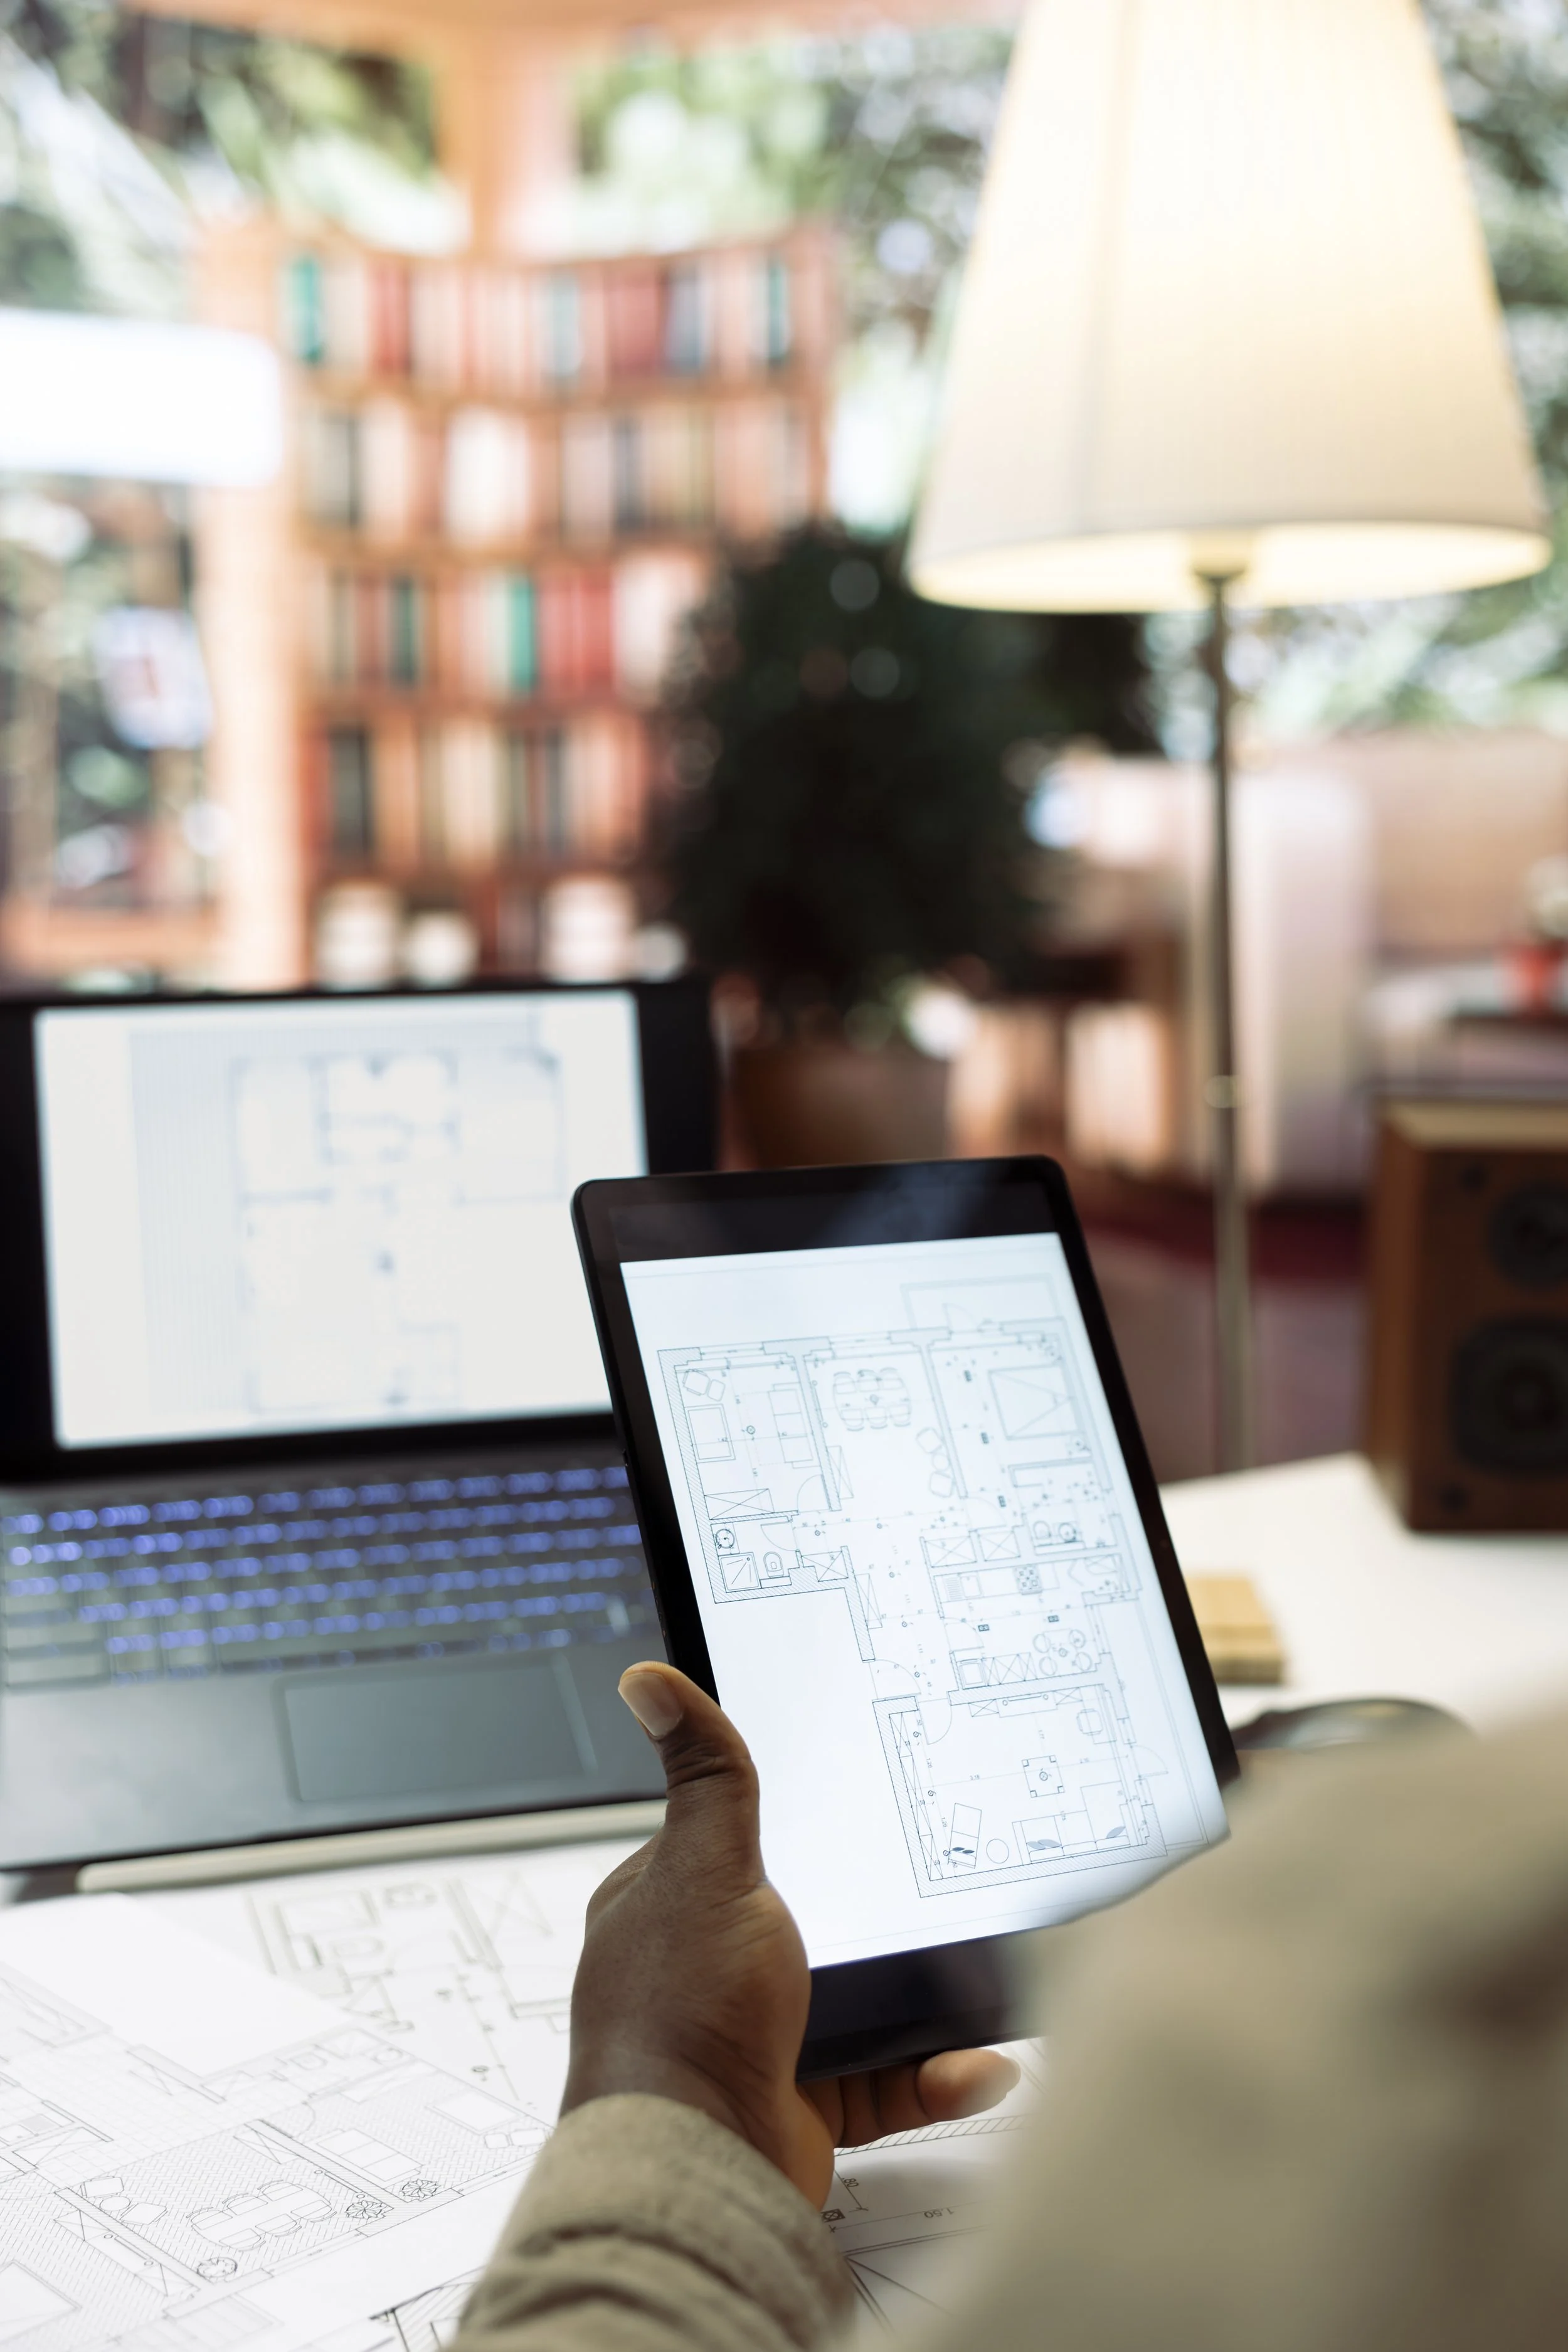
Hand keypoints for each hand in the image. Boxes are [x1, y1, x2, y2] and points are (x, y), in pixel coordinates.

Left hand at [561, 1660, 1018, 2207]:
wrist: (694, 2167)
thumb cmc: (680, 2018)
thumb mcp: (706, 1867)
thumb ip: (706, 1777)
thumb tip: (650, 1681)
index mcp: (671, 1904)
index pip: (741, 1843)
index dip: (805, 1828)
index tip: (875, 1813)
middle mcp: (709, 1971)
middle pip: (816, 1924)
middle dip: (883, 1924)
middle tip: (948, 1900)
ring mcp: (756, 2041)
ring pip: (860, 2004)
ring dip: (924, 2004)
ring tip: (984, 1986)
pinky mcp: (801, 2105)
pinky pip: (885, 2079)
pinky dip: (933, 2072)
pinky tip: (977, 2061)